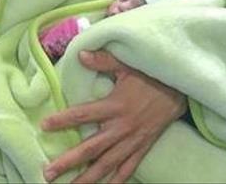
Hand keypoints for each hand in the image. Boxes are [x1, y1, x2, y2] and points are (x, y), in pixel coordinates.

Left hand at [41, 50, 186, 182]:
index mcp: (115, 106)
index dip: (62, 120)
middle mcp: (121, 127)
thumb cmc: (152, 75)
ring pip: (106, 164)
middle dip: (68, 162)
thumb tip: (81, 54)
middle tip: (48, 173)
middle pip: (90, 149)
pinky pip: (128, 169)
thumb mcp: (128, 64)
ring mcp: (132, 141)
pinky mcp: (142, 148)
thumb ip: (104, 60)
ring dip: (87, 178)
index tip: (44, 126)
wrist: (181, 90)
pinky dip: (116, 180)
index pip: (83, 114)